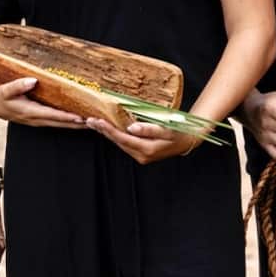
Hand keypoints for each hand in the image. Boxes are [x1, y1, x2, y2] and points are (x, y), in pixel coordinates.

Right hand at [0, 77, 87, 128]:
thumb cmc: (1, 96)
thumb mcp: (5, 90)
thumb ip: (17, 86)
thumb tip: (33, 81)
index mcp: (30, 111)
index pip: (52, 115)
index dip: (67, 117)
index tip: (80, 118)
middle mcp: (36, 119)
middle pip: (61, 123)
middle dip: (78, 124)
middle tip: (94, 122)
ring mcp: (39, 121)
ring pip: (61, 124)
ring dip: (76, 125)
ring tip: (92, 123)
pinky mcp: (41, 119)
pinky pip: (58, 122)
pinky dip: (70, 122)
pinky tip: (80, 120)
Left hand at [86, 117, 200, 163]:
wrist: (187, 142)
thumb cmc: (179, 132)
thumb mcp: (167, 129)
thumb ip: (149, 129)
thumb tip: (131, 127)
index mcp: (147, 150)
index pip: (122, 138)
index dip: (109, 130)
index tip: (97, 121)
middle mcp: (141, 155)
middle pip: (118, 142)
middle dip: (103, 131)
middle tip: (89, 120)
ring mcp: (140, 156)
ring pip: (120, 143)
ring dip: (107, 133)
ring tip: (95, 123)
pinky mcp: (140, 152)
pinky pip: (125, 143)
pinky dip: (115, 135)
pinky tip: (108, 128)